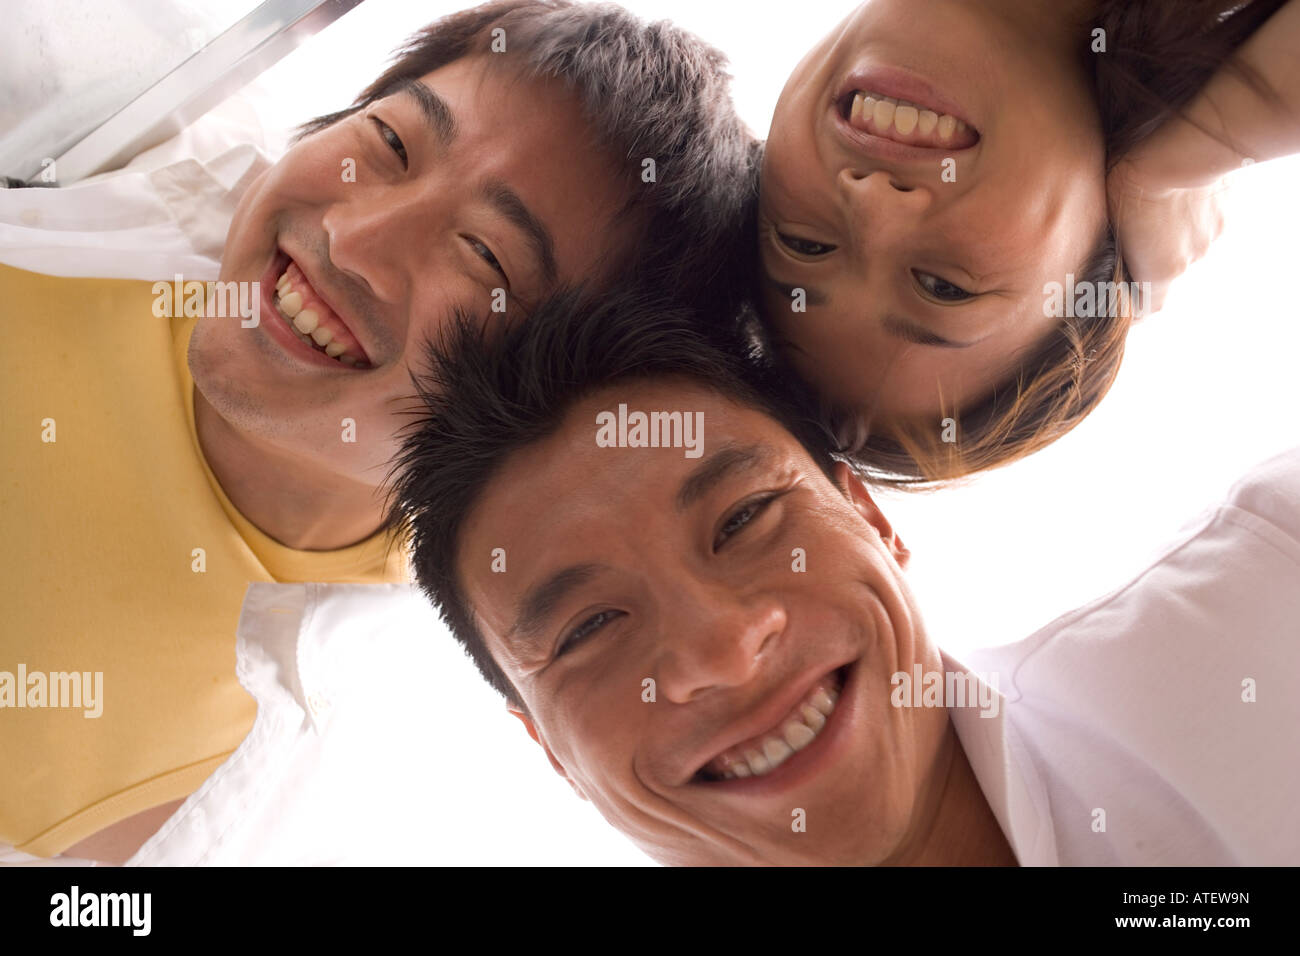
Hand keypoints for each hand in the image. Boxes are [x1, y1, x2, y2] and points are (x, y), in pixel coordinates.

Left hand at [1106, 158, 1227, 316]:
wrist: (1186, 147)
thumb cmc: (1133, 182)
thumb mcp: (1104, 219)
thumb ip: (1107, 250)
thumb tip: (1096, 260)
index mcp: (1159, 272)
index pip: (1146, 310)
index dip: (1129, 308)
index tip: (1114, 300)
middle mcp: (1189, 262)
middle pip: (1163, 278)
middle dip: (1144, 269)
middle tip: (1123, 249)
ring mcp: (1209, 239)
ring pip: (1182, 252)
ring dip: (1166, 243)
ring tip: (1148, 218)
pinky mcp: (1223, 216)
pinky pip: (1199, 229)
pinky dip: (1184, 223)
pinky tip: (1170, 203)